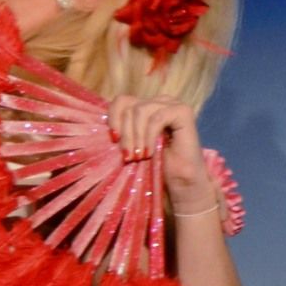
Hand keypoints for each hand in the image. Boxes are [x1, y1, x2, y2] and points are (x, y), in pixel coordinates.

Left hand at [105, 92, 221, 218]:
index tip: (114, 140)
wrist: (181, 183)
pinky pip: (157, 118)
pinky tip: (149, 152)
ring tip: (139, 156)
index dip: (114, 119)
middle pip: (129, 106)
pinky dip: (149, 136)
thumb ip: (122, 132)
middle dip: (126, 133)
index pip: (121, 101)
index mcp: (145, 107)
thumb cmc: (156, 167)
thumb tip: (103, 127)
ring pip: (140, 110)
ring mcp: (172, 105)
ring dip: (136, 136)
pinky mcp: (183, 112)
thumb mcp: (131, 146)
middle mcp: (158, 102)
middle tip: (128, 156)